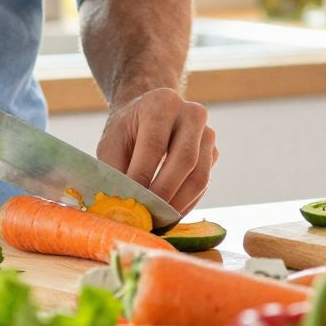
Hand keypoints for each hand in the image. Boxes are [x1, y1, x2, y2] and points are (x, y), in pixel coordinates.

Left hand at [96, 87, 217, 212]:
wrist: (150, 114)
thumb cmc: (127, 130)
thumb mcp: (111, 143)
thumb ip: (114, 171)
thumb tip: (120, 206)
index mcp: (162, 103)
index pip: (155, 145)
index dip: (143, 176)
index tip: (131, 202)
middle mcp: (192, 114)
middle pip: (185, 160)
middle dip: (164, 194)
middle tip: (146, 217)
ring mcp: (208, 133)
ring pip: (200, 176)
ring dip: (179, 204)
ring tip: (157, 221)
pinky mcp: (214, 152)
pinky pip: (204, 184)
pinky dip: (186, 204)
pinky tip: (168, 215)